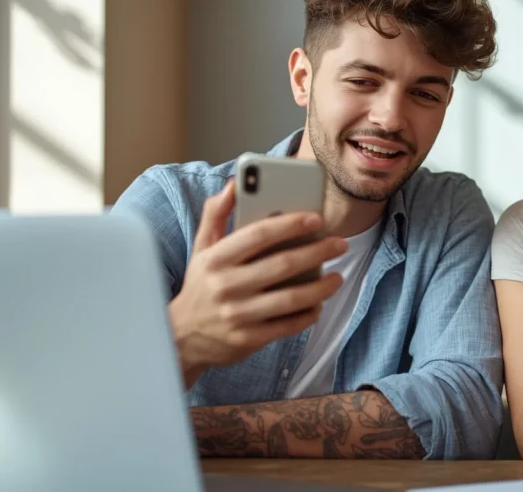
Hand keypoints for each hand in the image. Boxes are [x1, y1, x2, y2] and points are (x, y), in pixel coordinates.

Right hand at [168, 179, 347, 381]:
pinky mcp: (248, 339)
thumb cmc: (201, 284)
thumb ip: (216, 214)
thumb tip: (234, 183)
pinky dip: (308, 315)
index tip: (317, 219)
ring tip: (338, 277)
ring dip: (320, 287)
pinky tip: (319, 304)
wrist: (182, 336)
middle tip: (340, 244)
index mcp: (215, 259)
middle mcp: (225, 286)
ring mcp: (237, 315)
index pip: (258, 235)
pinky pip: (287, 326)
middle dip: (317, 252)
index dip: (290, 225)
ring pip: (290, 298)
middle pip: (281, 265)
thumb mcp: (202, 248)